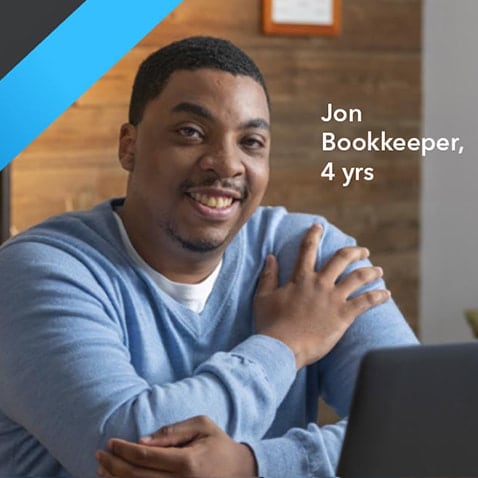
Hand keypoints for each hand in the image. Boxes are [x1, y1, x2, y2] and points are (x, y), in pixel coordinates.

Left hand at [96, 415, 256, 477]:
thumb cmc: (218, 444)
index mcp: (187, 463)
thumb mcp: (201, 426)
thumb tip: (142, 441)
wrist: (240, 471)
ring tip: (102, 468)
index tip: (110, 442)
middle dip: (114, 465)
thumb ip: (172, 432)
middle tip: (100, 454)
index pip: (145, 457)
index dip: (124, 450)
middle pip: (136, 477)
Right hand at [254, 224, 389, 368]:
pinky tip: (386, 294)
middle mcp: (320, 283)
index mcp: (301, 278)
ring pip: (358, 277)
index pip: (307, 249)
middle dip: (354, 251)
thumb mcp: (263, 297)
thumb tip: (270, 257)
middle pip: (341, 259)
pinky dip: (378, 296)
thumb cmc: (270, 324)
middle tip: (363, 250)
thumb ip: (268, 276)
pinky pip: (366, 302)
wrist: (282, 347)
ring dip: (370, 271)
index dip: (313, 235)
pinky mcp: (343, 315)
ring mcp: (333, 299)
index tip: (319, 226)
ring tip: (378, 271)